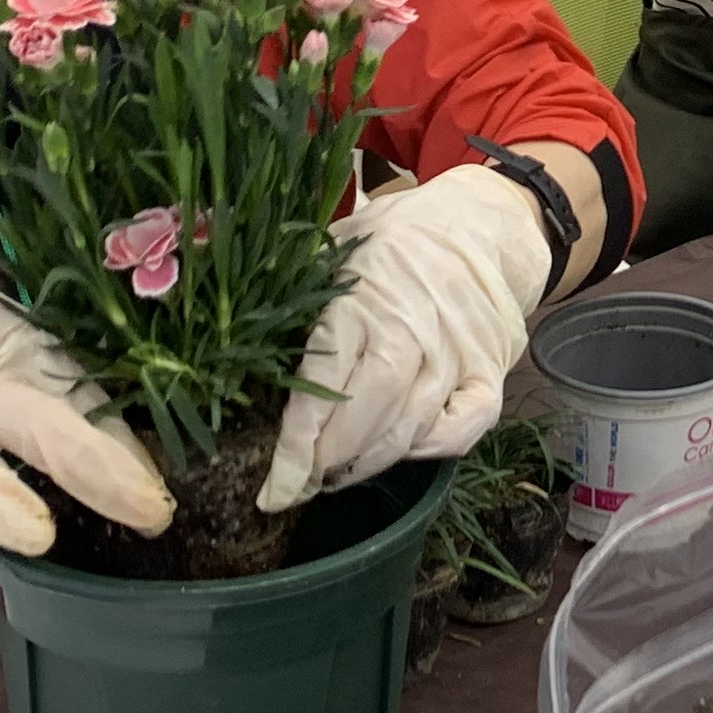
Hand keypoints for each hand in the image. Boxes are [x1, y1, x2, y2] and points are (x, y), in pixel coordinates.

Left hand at [261, 164, 554, 512]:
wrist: (486, 223)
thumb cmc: (399, 238)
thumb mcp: (338, 244)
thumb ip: (293, 284)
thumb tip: (222, 316)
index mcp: (362, 302)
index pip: (321, 388)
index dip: (296, 449)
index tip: (275, 490)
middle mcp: (412, 333)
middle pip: (366, 421)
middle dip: (327, 464)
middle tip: (302, 482)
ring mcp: (456, 357)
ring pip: (408, 434)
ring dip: (368, 464)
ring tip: (337, 474)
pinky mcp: (490, 374)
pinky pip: (461, 432)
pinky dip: (429, 451)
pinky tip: (400, 449)